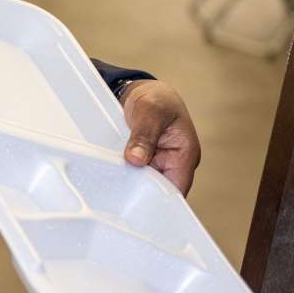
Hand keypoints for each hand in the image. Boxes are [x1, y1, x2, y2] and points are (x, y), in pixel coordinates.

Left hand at [119, 80, 200, 195]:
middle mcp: (173, 165)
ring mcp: (157, 165)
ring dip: (128, 183)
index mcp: (185, 156)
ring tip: (109, 184)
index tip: (135, 202)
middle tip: (114, 193)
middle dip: (138, 193)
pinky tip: (108, 174)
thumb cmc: (157, 98)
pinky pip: (133, 174)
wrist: (145, 90)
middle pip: (156, 191)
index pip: (175, 190)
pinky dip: (123, 174)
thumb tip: (136, 160)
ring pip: (143, 184)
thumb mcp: (151, 111)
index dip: (157, 199)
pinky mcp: (143, 162)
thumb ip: (145, 135)